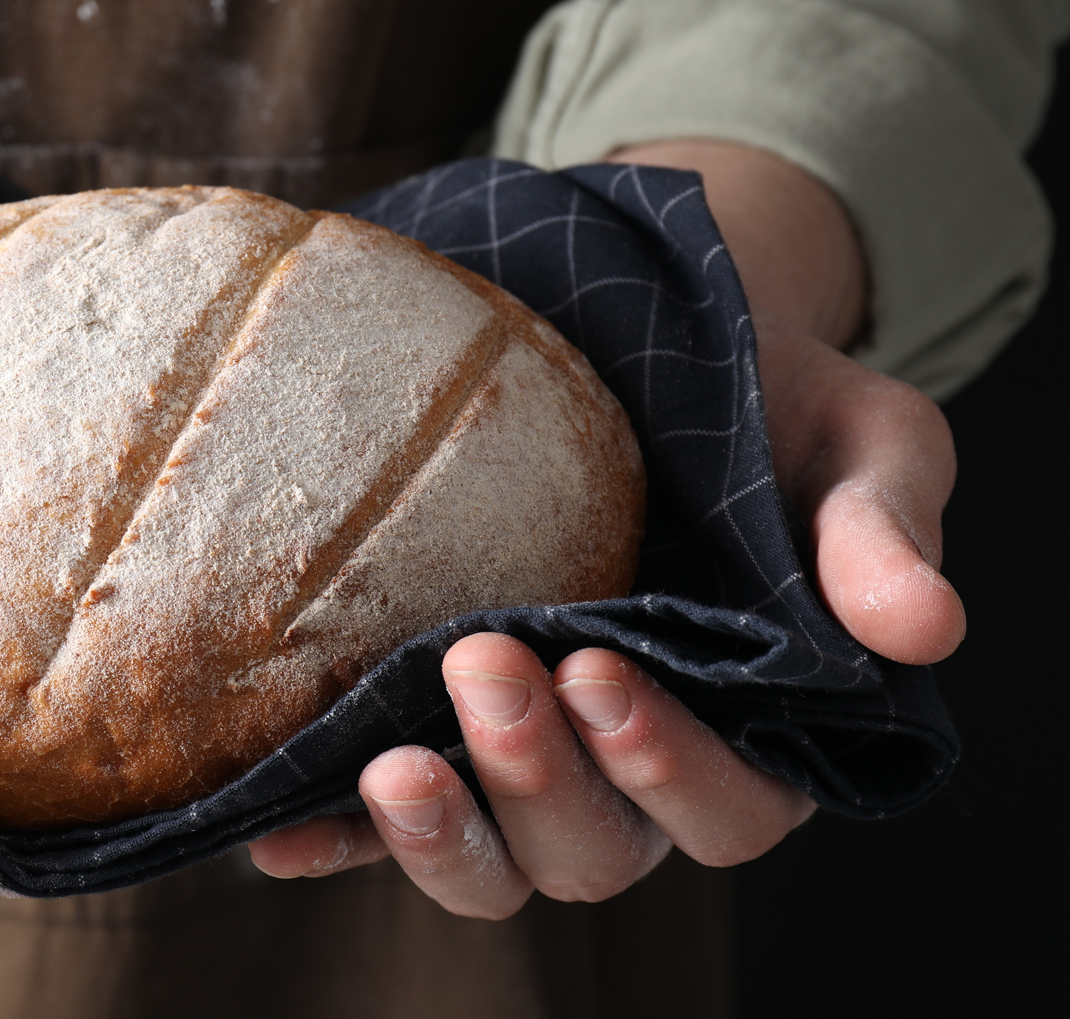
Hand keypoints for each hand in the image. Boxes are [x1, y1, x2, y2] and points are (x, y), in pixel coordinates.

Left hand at [250, 139, 962, 914]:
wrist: (653, 341)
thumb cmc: (775, 400)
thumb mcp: (862, 441)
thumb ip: (883, 531)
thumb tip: (924, 627)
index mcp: (757, 728)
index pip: (729, 804)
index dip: (667, 762)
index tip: (602, 668)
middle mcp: (635, 767)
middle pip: (596, 848)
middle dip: (539, 776)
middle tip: (487, 660)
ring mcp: (529, 757)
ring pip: (496, 860)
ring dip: (441, 835)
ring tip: (389, 764)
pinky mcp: (436, 727)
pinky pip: (382, 822)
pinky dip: (334, 840)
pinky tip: (276, 830)